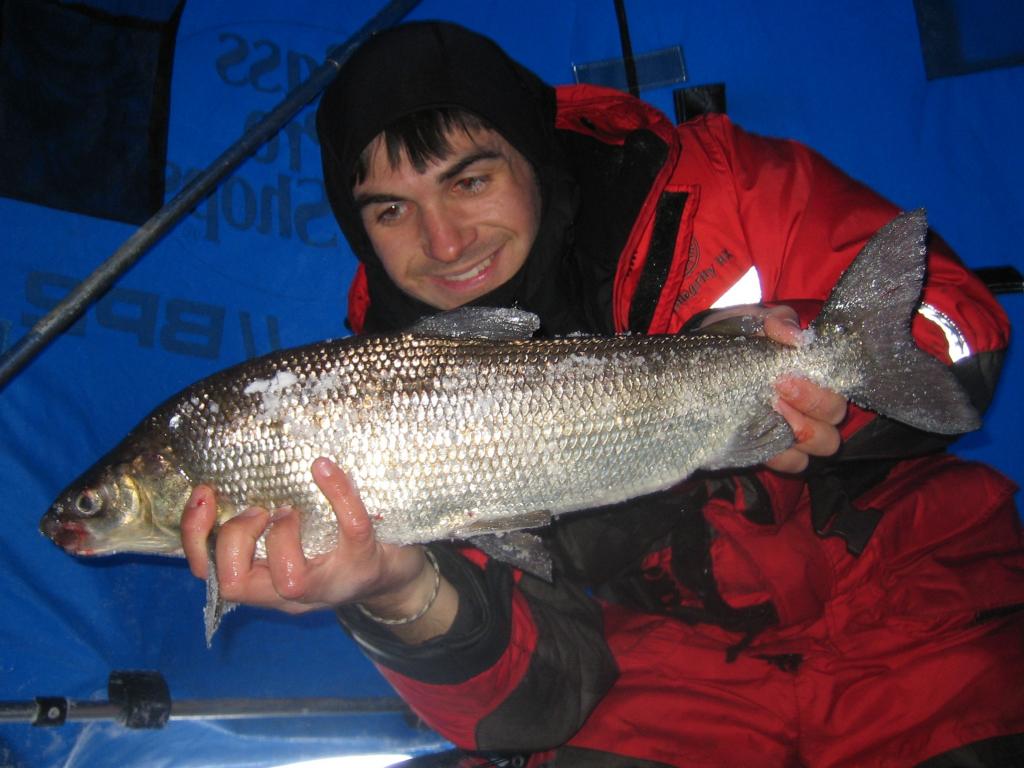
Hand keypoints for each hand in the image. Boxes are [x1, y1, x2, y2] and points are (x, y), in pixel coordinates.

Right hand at [180, 458, 432, 616]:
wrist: (398, 582)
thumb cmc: (336, 554)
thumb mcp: (291, 545)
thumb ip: (259, 527)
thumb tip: (223, 477)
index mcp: (266, 584)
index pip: (211, 575)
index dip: (195, 538)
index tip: (205, 496)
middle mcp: (291, 593)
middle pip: (235, 585)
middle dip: (234, 538)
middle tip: (259, 510)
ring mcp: (330, 581)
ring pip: (290, 580)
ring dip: (280, 534)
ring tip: (289, 509)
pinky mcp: (366, 561)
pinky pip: (351, 528)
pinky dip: (339, 494)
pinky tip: (327, 468)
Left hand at [698, 304, 846, 472]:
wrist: (693, 365)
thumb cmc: (731, 339)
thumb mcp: (749, 321)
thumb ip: (775, 321)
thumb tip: (795, 336)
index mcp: (812, 369)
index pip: (839, 380)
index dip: (820, 381)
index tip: (785, 374)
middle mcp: (811, 402)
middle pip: (835, 413)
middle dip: (811, 403)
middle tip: (776, 390)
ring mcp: (794, 428)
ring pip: (825, 442)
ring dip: (802, 431)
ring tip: (770, 412)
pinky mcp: (773, 449)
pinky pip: (796, 463)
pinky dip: (783, 456)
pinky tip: (761, 440)